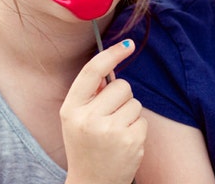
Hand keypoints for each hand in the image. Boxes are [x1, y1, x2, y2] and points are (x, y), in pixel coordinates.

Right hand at [61, 39, 145, 183]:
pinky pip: (143, 120)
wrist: (92, 183)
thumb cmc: (86, 145)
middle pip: (121, 85)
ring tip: (115, 133)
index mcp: (71, 109)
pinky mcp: (130, 141)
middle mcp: (88, 118)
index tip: (128, 44)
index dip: (112, 53)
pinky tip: (124, 143)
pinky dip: (137, 129)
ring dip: (129, 114)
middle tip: (110, 118)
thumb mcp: (76, 118)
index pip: (92, 71)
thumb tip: (110, 64)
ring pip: (135, 102)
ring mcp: (110, 131)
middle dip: (121, 97)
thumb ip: (90, 93)